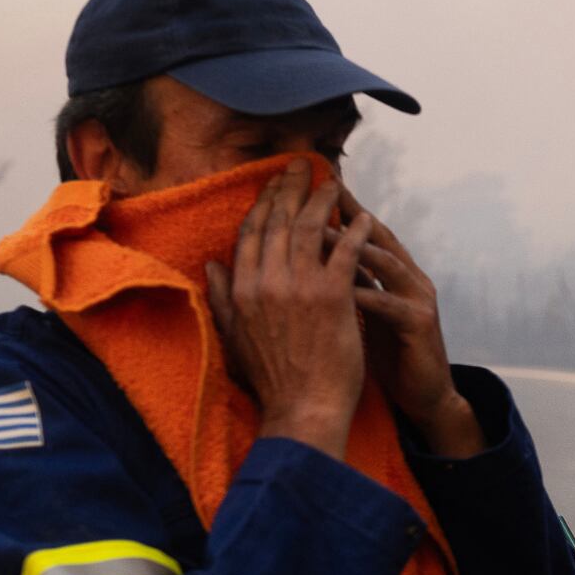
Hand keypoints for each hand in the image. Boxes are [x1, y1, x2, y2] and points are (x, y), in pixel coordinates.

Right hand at [204, 160, 371, 459]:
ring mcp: (299, 287)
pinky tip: (364, 216)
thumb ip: (222, 298)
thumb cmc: (272, 378)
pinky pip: (345, 251)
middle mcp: (266, 283)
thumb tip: (211, 265)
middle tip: (303, 166)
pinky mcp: (332, 296)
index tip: (274, 183)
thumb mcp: (233, 338)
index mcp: (241, 291)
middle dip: (290, 188)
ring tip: (335, 183)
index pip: (251, 233)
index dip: (264, 203)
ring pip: (309, 229)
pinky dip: (354, 230)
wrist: (303, 408)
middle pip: (278, 221)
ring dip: (323, 201)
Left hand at [335, 183, 480, 456]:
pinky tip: (336, 288)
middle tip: (320, 189)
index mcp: (396, 274)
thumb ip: (350, 282)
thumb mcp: (366, 312)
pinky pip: (386, 304)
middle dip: (349, 212)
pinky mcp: (419, 324)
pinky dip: (362, 294)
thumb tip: (316, 255)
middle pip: (377, 236)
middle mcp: (411, 277)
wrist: (425, 395)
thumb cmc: (388, 353)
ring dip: (352, 245)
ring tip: (318, 230)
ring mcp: (419, 298)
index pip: (365, 232)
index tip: (314, 185)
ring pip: (384, 263)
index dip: (341, 208)